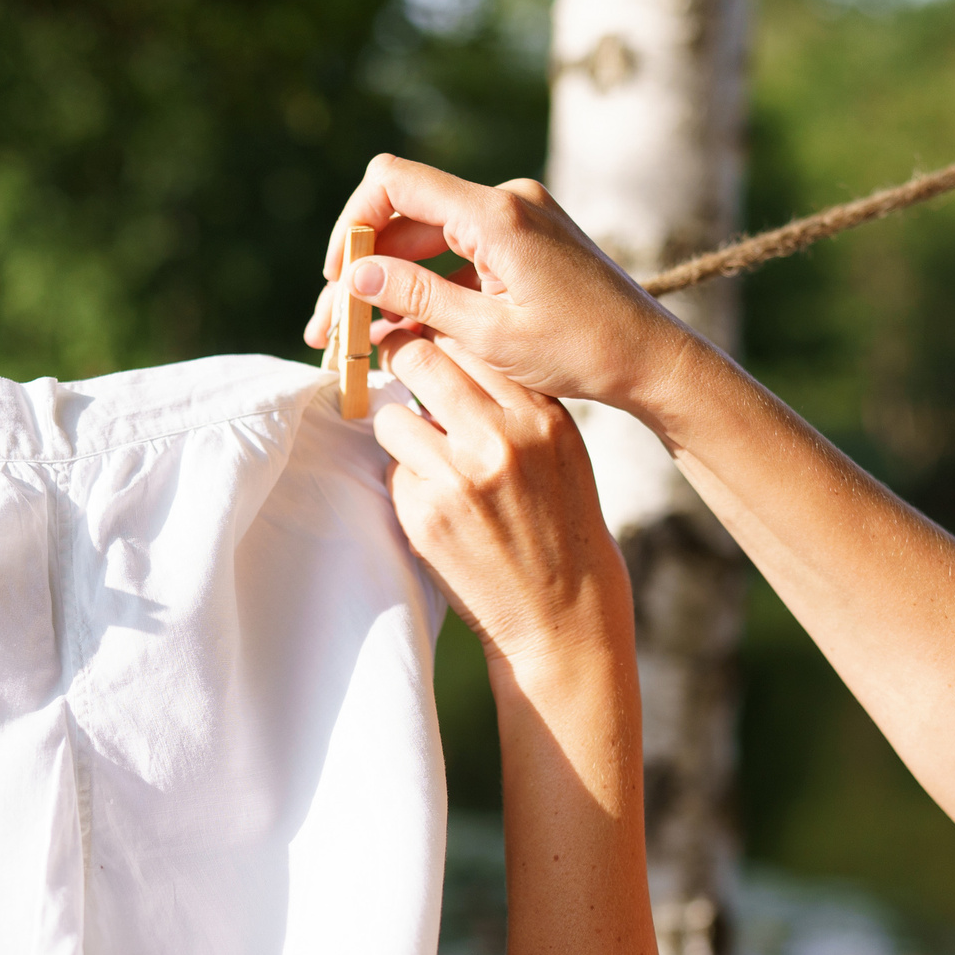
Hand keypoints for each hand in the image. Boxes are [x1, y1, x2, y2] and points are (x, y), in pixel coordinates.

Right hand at [303, 157, 706, 415]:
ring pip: (428, 240)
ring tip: (359, 340)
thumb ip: (418, 298)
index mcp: (496, 214)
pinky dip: (428, 289)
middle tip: (330, 330)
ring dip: (391, 285)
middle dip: (362, 271)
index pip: (393, 183)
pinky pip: (460, 255)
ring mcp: (518, 219)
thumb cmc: (581, 350)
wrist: (651, 357)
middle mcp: (506, 202)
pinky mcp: (526, 243)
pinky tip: (402, 333)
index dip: (352, 226)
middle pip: (405, 217)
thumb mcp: (488, 334)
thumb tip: (354, 276)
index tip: (336, 280)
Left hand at [373, 332, 632, 680]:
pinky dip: (406, 484)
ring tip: (426, 458)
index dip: (440, 340)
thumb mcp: (561, 450)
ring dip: (398, 433)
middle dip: (400, 362)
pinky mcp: (427, 516)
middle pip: (418, 359)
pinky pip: (392, 474)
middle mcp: (501, 437)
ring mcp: (460, 477)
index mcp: (540, 415)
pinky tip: (438, 507)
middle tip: (399, 376)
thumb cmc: (562, 525)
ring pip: (390, 418)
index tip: (429, 349)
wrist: (565, 614)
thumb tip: (448, 360)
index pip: (470, 342)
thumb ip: (514, 404)